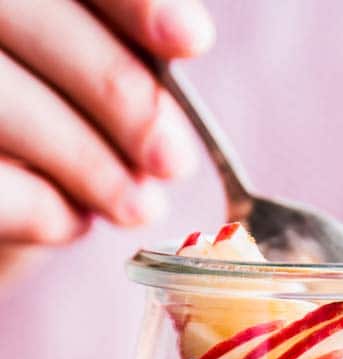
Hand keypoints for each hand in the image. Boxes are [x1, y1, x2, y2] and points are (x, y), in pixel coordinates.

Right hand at [0, 0, 212, 254]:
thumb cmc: (43, 102)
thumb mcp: (81, 66)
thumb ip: (121, 53)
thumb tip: (177, 76)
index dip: (133, 0)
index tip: (193, 40)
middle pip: (32, 22)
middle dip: (121, 96)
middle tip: (173, 160)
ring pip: (4, 105)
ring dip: (93, 168)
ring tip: (140, 207)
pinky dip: (45, 210)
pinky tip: (75, 221)